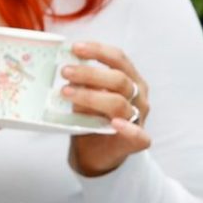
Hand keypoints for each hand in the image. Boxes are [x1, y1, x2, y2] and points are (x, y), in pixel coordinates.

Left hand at [61, 40, 151, 178]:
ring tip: (67, 93)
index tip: (75, 48)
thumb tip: (63, 68)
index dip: (98, 50)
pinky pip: (138, 135)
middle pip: (118, 79)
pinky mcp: (138, 141)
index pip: (118, 58)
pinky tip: (114, 124)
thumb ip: (80, 82)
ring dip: (92, 97)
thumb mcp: (84, 96)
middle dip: (90, 73)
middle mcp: (137, 95)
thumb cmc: (91, 119)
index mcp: (129, 78)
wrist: (95, 153)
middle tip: (65, 72)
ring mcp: (139, 117)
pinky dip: (127, 129)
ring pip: (119, 103)